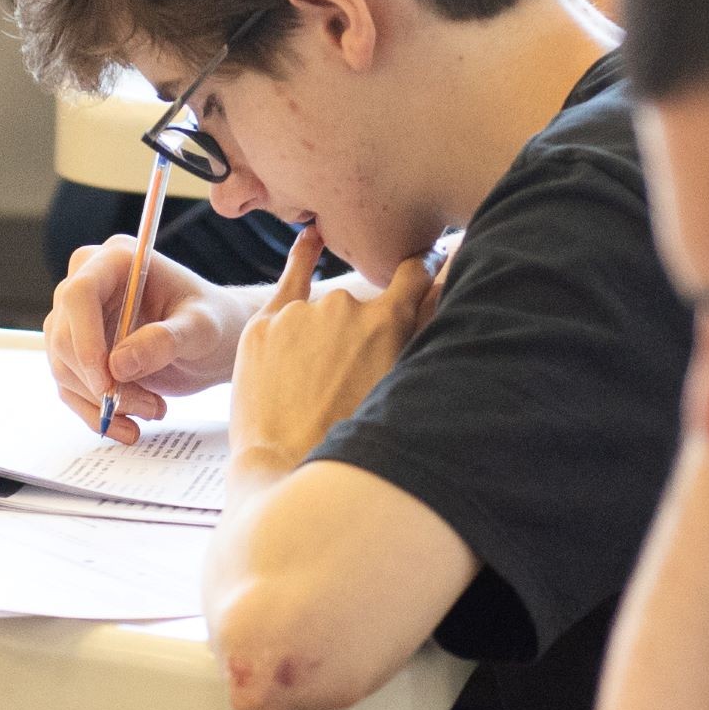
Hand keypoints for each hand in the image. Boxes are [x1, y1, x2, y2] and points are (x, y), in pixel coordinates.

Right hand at [45, 234, 239, 423]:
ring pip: (64, 368)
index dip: (85, 339)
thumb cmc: (215, 322)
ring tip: (153, 409)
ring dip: (104, 402)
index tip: (107, 381)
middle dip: (100, 382)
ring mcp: (79, 319)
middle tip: (147, 406)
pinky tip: (129, 425)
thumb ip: (165, 340)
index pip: (79, 294)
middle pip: (64, 336)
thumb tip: (118, 364)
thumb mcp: (202, 329)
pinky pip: (71, 388)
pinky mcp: (80, 351)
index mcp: (117, 260)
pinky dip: (96, 413)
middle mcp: (89, 284)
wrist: (216, 342)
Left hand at [230, 233, 435, 474]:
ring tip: (314, 385)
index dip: (425, 270)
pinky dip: (304, 256)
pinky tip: (313, 238)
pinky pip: (288, 278)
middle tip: (351, 377)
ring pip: (323, 311)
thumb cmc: (350, 439)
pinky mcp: (263, 324)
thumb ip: (422, 331)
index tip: (431, 263)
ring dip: (325, 334)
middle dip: (362, 330)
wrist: (286, 470)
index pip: (415, 275)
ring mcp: (299, 312)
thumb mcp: (398, 385)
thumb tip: (446, 282)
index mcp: (387, 321)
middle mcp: (344, 304)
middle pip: (362, 306)